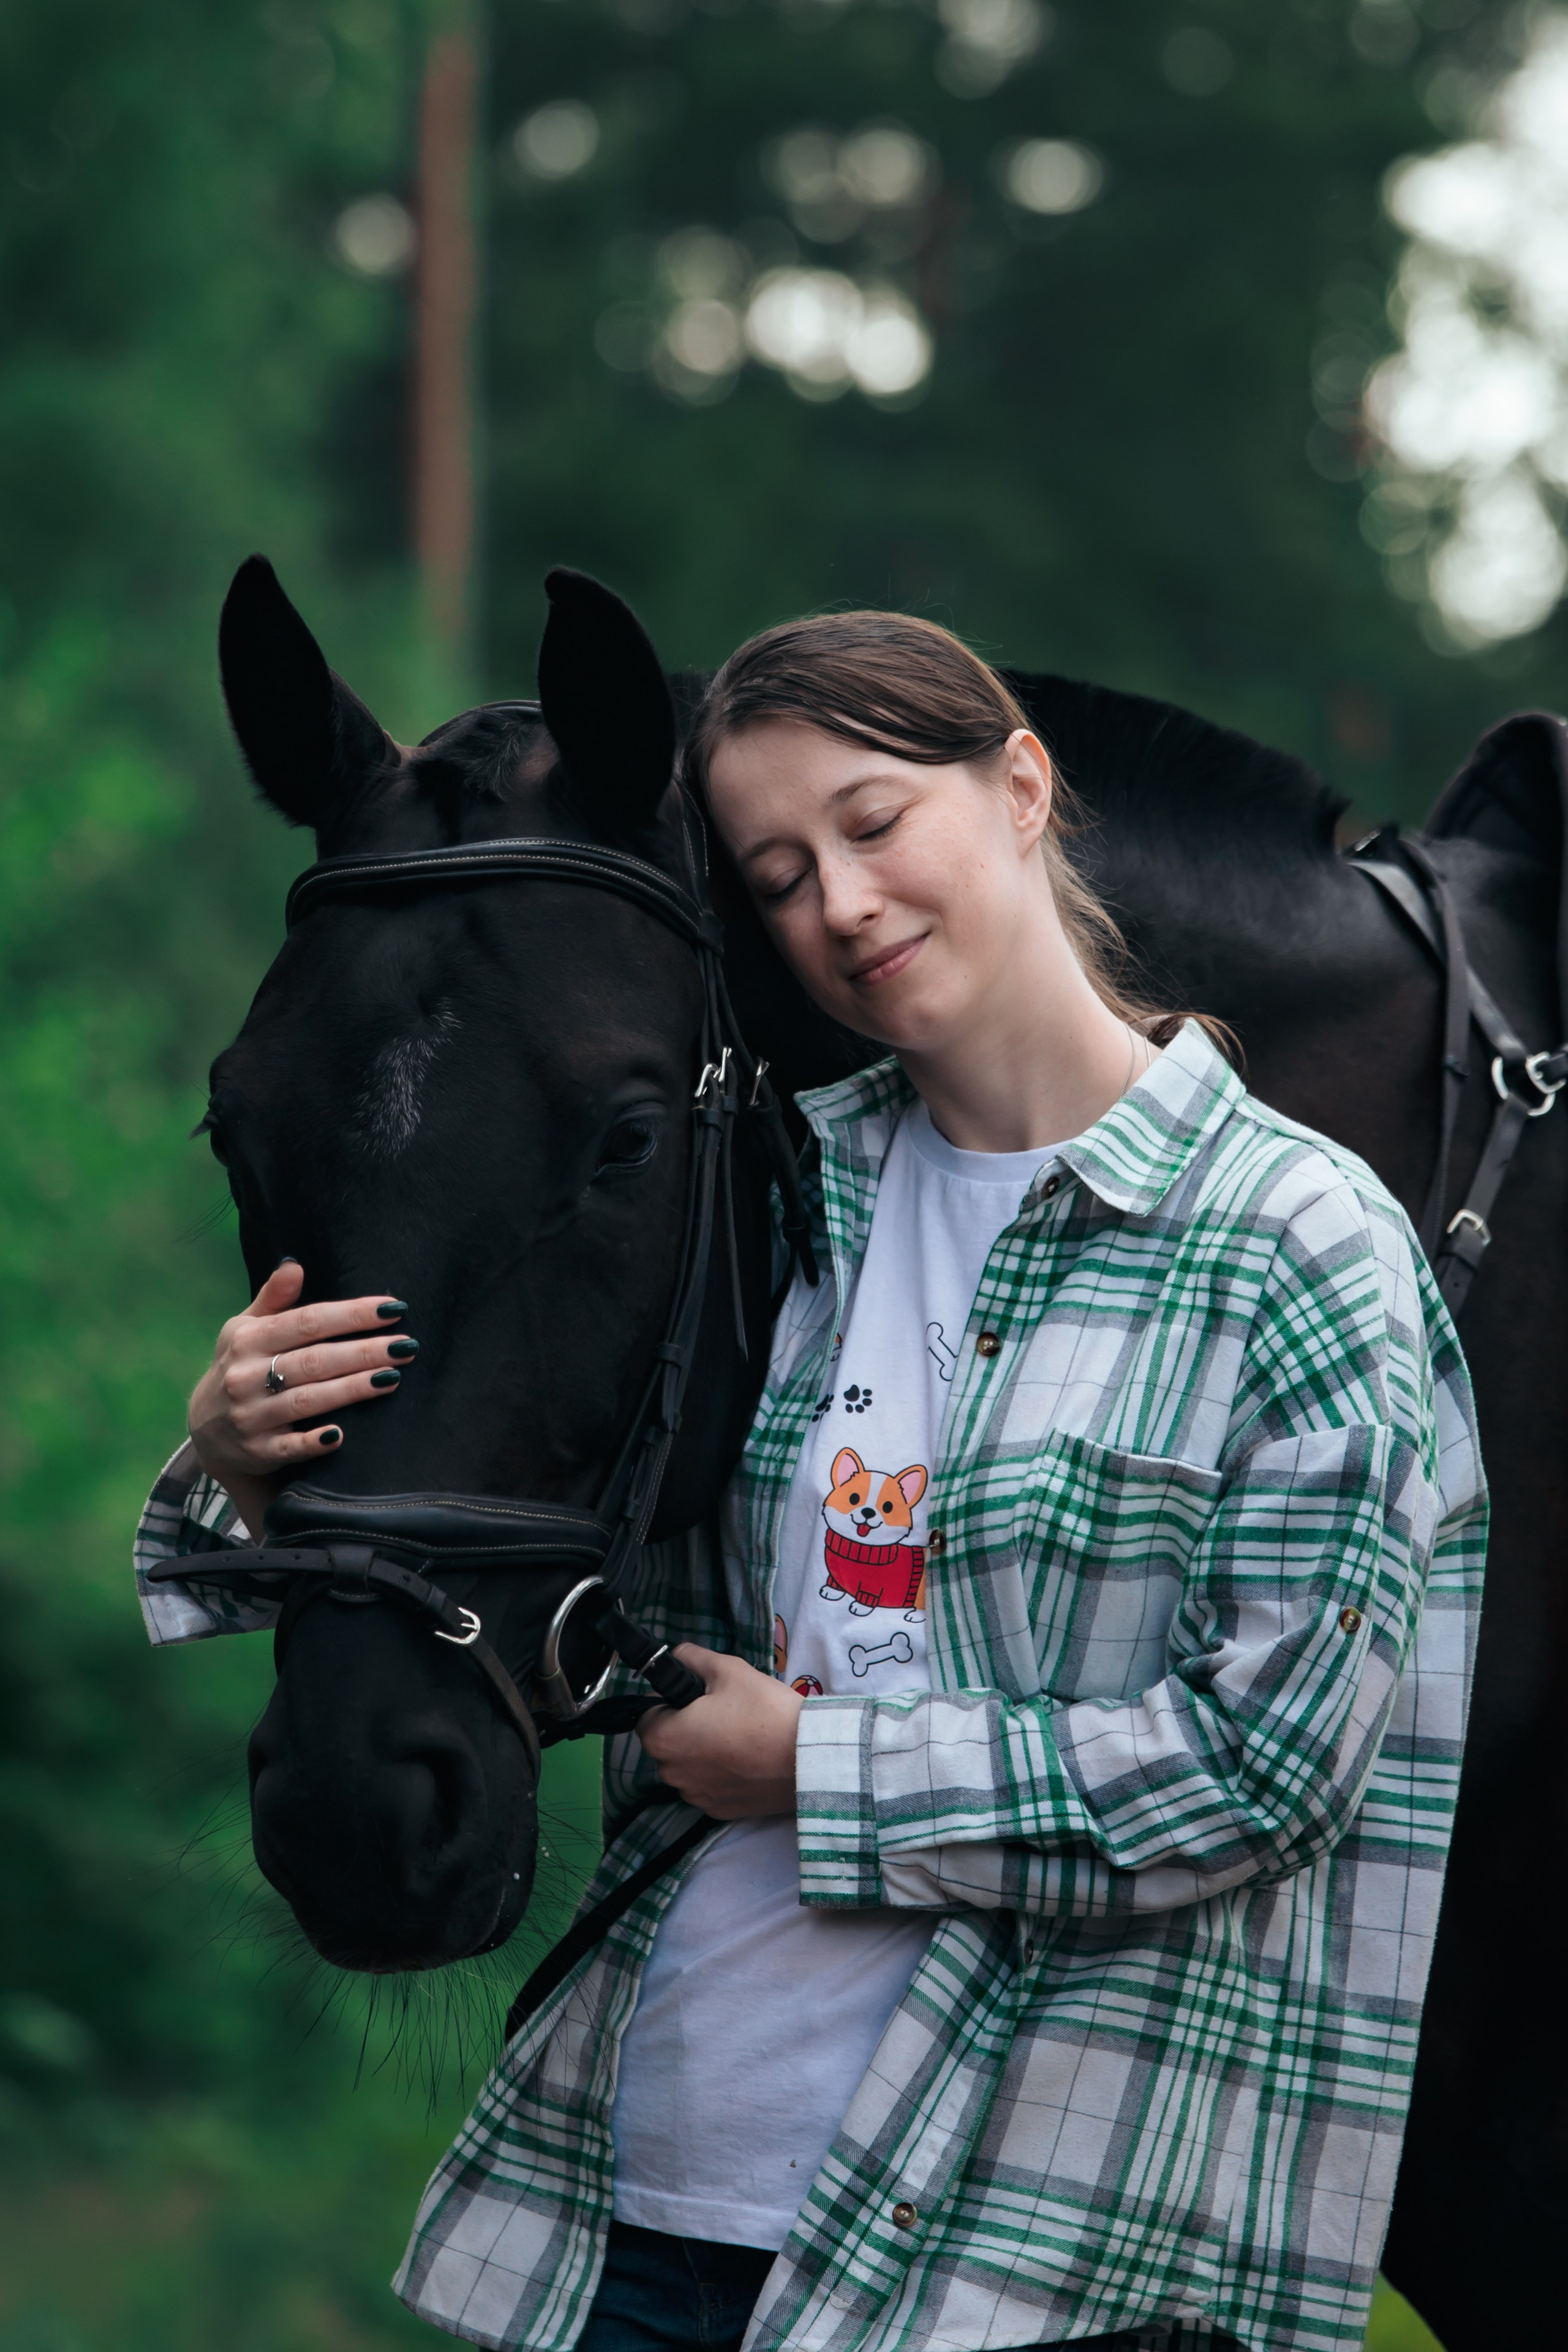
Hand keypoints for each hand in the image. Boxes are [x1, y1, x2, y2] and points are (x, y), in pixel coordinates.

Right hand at [187, 1262, 414, 1515]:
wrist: (207, 1431)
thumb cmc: (239, 1367)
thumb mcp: (244, 1329)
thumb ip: (273, 1299)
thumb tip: (295, 1264)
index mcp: (248, 1340)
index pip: (308, 1321)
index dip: (352, 1314)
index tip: (393, 1308)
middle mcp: (246, 1376)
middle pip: (315, 1360)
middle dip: (364, 1352)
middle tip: (406, 1346)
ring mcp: (251, 1416)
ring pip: (308, 1400)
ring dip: (352, 1389)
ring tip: (393, 1377)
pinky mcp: (258, 1451)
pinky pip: (289, 1447)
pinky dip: (314, 1442)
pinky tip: (342, 1435)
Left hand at [637, 1646, 804, 1817]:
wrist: (807, 1758)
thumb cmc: (764, 1711)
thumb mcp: (727, 1669)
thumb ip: (692, 1658)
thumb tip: (677, 1656)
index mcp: (664, 1738)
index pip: (646, 1715)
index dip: (667, 1701)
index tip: (696, 1697)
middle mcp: (672, 1774)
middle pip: (667, 1743)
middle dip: (685, 1727)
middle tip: (722, 1712)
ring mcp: (696, 1797)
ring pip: (688, 1766)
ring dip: (701, 1753)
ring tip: (738, 1736)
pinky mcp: (719, 1811)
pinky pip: (708, 1786)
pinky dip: (719, 1774)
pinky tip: (746, 1760)